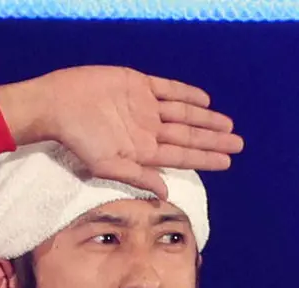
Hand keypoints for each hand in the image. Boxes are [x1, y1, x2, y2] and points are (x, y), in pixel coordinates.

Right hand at [0, 65, 243, 198]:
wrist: (58, 105)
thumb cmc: (77, 141)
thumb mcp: (107, 165)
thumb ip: (138, 176)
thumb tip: (166, 191)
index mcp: (143, 151)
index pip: (182, 155)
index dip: (206, 157)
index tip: (228, 161)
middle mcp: (148, 130)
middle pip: (189, 135)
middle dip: (213, 140)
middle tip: (239, 143)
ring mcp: (144, 107)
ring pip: (184, 113)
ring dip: (206, 119)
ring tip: (228, 125)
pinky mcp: (137, 85)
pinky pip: (167, 89)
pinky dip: (186, 93)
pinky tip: (204, 100)